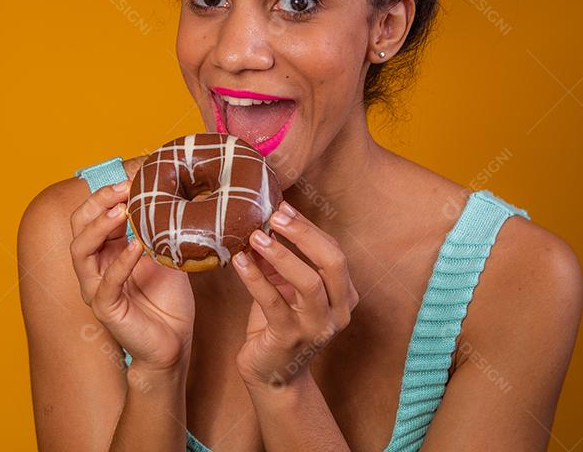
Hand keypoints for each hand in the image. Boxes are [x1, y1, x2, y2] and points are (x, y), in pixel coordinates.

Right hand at [69, 167, 194, 371]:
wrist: (173, 341)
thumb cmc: (167, 297)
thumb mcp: (165, 251)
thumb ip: (160, 226)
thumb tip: (172, 190)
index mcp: (105, 250)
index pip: (90, 215)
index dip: (105, 194)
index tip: (131, 179)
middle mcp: (94, 267)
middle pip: (78, 226)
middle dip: (97, 203)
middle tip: (123, 189)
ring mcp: (96, 288)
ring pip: (80, 251)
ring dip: (100, 227)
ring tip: (123, 211)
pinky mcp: (106, 309)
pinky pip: (105, 283)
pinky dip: (120, 262)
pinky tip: (137, 247)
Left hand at [230, 200, 359, 389]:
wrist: (273, 375)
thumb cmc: (280, 324)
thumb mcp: (285, 287)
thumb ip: (280, 259)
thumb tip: (261, 221)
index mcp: (343, 295)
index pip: (334, 251)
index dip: (309, 227)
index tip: (284, 207)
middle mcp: (338, 312)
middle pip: (333, 262)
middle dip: (305, 235)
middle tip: (276, 216)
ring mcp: (316, 327)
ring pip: (309, 283)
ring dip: (282, 254)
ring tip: (256, 236)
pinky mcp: (289, 339)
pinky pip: (273, 302)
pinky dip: (255, 278)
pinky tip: (240, 261)